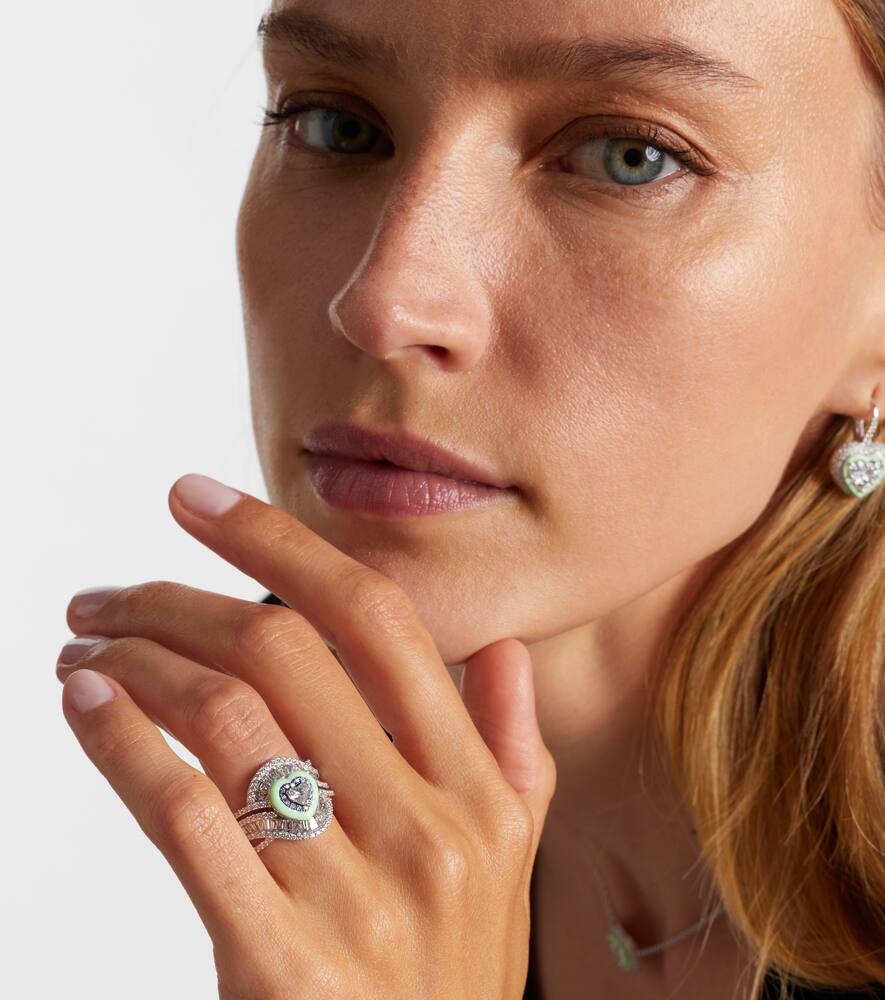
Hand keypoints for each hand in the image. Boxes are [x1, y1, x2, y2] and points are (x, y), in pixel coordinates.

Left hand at [56, 473, 556, 999]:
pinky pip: (186, 816)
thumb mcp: (511, 862)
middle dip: (176, 597)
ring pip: (227, 719)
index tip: (196, 498)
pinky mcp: (281, 965)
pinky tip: (81, 704)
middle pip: (286, 652)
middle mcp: (430, 830)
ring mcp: (359, 899)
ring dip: (134, 661)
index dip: (283, 541)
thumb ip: (512, 748)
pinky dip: (118, 742)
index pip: (379, 621)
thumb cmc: (444, 979)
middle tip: (104, 592)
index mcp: (482, 791)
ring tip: (83, 645)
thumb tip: (505, 649)